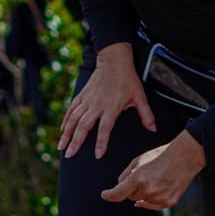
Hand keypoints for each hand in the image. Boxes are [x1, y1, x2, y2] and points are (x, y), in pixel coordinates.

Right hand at [58, 43, 155, 158]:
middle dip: (76, 142)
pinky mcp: (82, 95)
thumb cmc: (128, 79)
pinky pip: (72, 109)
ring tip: (61, 147)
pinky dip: (66, 120)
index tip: (98, 155)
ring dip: (67, 133)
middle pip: (84, 126)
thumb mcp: (140, 96)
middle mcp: (97, 105)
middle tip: (69, 155)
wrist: (114, 60)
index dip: (101, 142)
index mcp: (111, 107)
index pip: (105, 128)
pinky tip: (62, 130)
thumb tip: (153, 129)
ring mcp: (88, 100)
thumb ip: (146, 114)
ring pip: (74, 119)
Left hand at [101, 132, 205, 210]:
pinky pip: (153, 205)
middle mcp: (148, 190)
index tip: (104, 195)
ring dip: (144, 193)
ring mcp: (159, 198)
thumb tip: (119, 187)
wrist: (184, 157)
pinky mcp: (168, 202)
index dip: (109, 195)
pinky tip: (156, 190)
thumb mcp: (139, 160)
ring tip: (156, 178)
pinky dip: (152, 199)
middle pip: (131, 196)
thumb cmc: (160, 156)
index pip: (117, 193)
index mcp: (138, 177)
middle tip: (144, 176)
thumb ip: (126, 174)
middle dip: (133, 188)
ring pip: (142, 201)